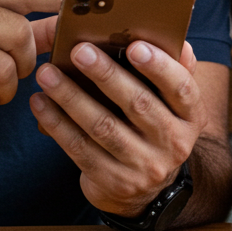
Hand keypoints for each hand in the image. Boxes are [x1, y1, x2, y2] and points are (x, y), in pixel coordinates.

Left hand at [30, 39, 203, 216]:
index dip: (159, 67)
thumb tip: (177, 40)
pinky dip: (57, 123)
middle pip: (139, 104)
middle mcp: (173, 144)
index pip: (182, 89)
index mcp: (191, 117)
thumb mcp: (172, 104)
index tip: (134, 46)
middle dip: (106, 75)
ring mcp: (143, 166)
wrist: (146, 190)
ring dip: (72, 97)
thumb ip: (175, 71)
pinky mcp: (113, 181)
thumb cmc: (153, 126)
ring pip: (103, 127)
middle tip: (80, 50)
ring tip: (47, 74)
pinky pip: (80, 149)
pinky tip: (40, 102)